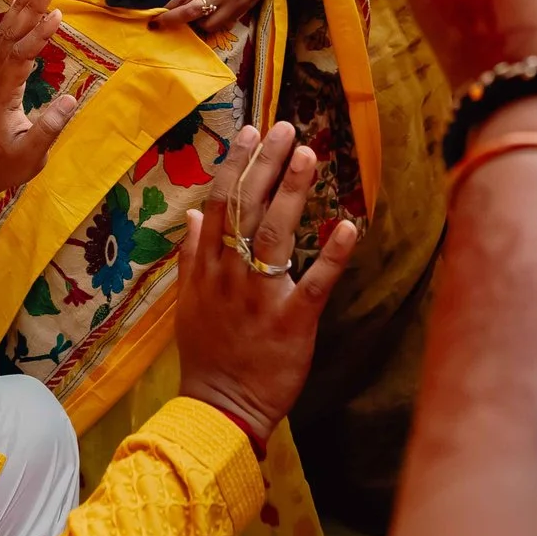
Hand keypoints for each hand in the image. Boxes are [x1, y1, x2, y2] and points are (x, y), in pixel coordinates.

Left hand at [0, 0, 80, 196]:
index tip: (57, 16)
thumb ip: (49, 128)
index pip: (20, 57)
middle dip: (28, 10)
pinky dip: (14, 23)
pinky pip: (3, 44)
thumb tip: (71, 99)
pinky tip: (22, 8)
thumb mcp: (31, 154)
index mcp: (1, 96)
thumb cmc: (6, 165)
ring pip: (5, 37)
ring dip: (20, 10)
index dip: (38, 35)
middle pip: (9, 38)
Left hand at [155, 0, 315, 32]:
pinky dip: (213, 24)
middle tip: (158, 24)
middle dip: (174, 20)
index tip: (157, 11)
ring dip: (195, 24)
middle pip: (194, 13)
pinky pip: (226, 23)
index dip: (170, 5)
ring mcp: (237, 0)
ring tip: (185, 18)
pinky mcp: (247, 6)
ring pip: (211, 24)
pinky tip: (205, 18)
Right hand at [175, 122, 359, 449]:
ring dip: (291, 193)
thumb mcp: (189, 303)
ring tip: (307, 155)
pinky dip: (331, 255)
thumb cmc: (208, 355)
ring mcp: (261, 296)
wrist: (220, 408)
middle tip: (284, 127)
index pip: (220, 204)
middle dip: (265, 165)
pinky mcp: (292, 322)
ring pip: (275, 235)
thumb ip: (191, 256)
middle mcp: (231, 274)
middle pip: (247, 209)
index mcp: (208, 268)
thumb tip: (194, 214)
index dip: (236, 165)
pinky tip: (347, 225)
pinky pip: (314, 283)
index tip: (250, 131)